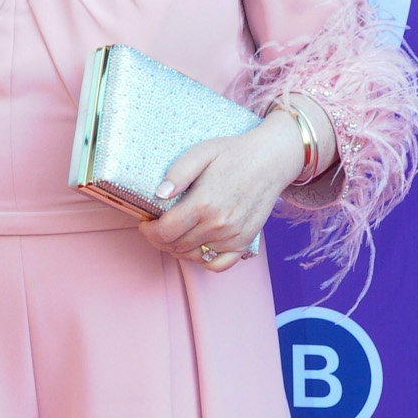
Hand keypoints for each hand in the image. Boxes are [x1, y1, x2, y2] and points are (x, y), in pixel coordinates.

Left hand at [142, 111, 308, 271]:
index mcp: (203, 204)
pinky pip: (218, 265)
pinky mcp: (244, 242)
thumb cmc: (234, 153)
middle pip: (176, 247)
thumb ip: (178, 173)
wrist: (271, 160)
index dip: (149, 231)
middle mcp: (218, 225)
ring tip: (174, 234)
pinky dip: (203, 260)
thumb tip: (158, 194)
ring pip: (193, 256)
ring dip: (178, 249)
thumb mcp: (201, 152)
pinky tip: (197, 247)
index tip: (146, 223)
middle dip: (160, 239)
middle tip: (157, 227)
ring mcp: (232, 237)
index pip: (164, 232)